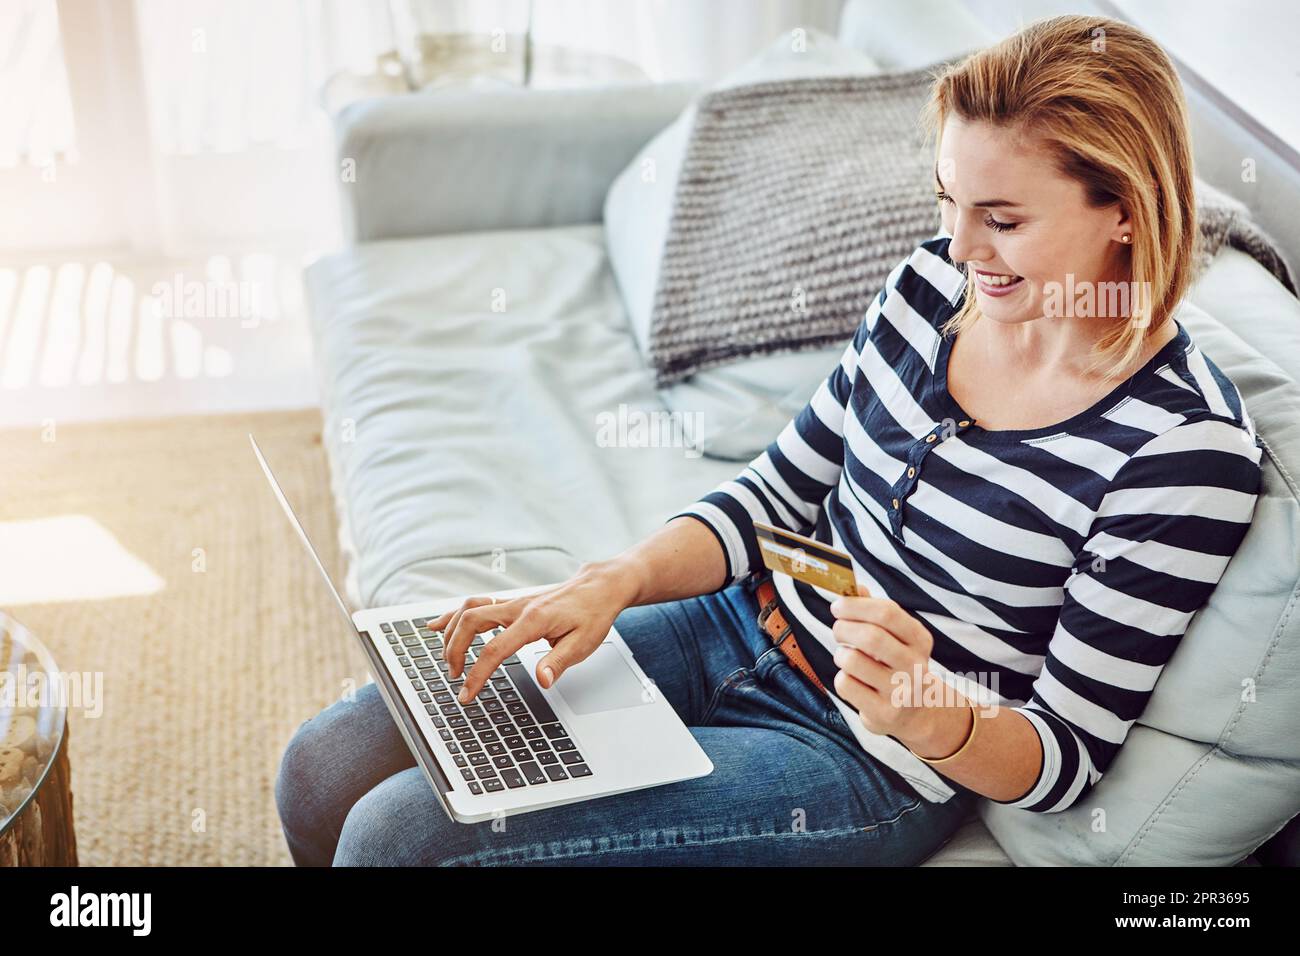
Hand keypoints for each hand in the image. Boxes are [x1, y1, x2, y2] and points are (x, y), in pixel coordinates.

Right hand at [427, 563, 633, 703]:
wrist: (598, 587)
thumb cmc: (592, 614)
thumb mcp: (584, 643)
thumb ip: (559, 662)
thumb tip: (543, 681)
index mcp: (533, 620)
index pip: (495, 649)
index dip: (477, 674)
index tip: (466, 695)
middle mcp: (518, 607)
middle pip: (470, 622)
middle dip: (456, 650)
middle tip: (455, 677)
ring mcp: (512, 603)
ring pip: (468, 610)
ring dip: (452, 634)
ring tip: (448, 660)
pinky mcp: (511, 603)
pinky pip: (475, 605)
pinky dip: (453, 615)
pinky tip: (437, 625)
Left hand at [828, 584, 940, 744]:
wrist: (915, 713)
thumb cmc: (896, 664)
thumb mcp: (895, 636)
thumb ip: (875, 611)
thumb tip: (854, 587)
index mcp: (920, 640)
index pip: (888, 613)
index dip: (856, 606)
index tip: (838, 606)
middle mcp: (915, 666)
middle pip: (870, 636)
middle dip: (843, 627)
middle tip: (837, 629)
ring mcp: (901, 692)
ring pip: (852, 661)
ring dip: (841, 654)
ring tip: (848, 657)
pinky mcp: (884, 714)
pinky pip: (845, 685)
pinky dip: (842, 678)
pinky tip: (854, 682)